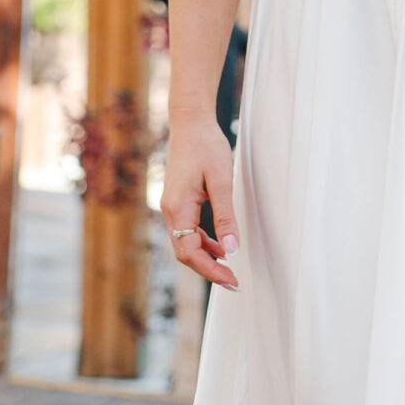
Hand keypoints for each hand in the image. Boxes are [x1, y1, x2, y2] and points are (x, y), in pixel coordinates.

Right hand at [161, 118, 239, 289]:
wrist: (191, 122)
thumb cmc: (207, 146)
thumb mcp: (222, 181)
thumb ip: (225, 216)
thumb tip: (231, 250)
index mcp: (177, 208)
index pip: (189, 252)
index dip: (210, 270)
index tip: (232, 281)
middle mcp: (169, 211)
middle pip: (185, 252)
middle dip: (209, 269)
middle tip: (234, 282)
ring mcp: (171, 207)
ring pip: (186, 243)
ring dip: (207, 257)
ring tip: (230, 268)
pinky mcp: (178, 202)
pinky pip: (188, 230)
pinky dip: (204, 241)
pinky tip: (220, 245)